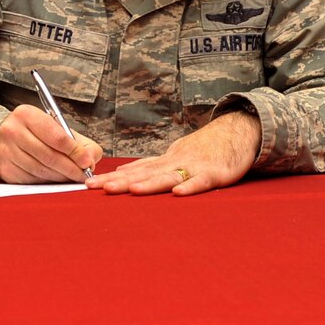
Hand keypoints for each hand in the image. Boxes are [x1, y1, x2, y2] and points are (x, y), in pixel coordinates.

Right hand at [0, 104, 102, 183]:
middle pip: (49, 156)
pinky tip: (55, 178)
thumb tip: (90, 161)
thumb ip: (80, 142)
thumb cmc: (36, 133)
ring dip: (61, 177)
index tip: (87, 162)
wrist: (4, 139)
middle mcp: (13, 131)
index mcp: (27, 115)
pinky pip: (32, 180)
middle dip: (71, 168)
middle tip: (84, 175)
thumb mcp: (57, 128)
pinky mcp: (5, 169)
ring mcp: (6, 151)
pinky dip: (48, 181)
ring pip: (42, 170)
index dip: (75, 152)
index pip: (57, 137)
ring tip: (71, 177)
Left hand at [87, 110, 260, 197]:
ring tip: (132, 190)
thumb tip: (120, 174)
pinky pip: (201, 181)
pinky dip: (190, 186)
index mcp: (165, 161)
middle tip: (98, 188)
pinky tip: (179, 193)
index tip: (88, 184)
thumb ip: (149, 166)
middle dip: (122, 182)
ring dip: (150, 183)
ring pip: (169, 176)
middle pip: (145, 173)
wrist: (236, 132)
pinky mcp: (215, 173)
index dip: (112, 177)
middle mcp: (175, 162)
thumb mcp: (173, 155)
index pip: (134, 170)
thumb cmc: (203, 148)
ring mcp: (195, 167)